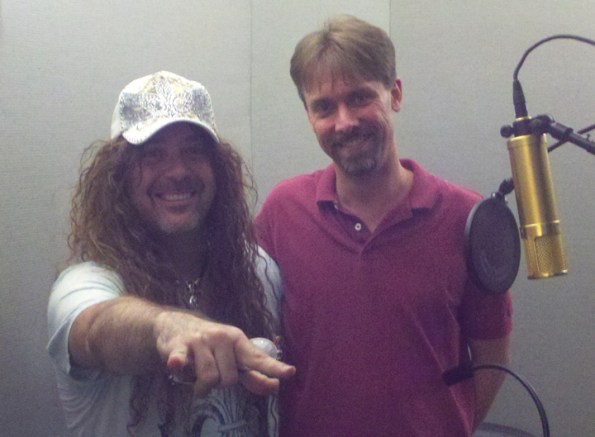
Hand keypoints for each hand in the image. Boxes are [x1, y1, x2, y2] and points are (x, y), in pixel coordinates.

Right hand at [154, 310, 294, 396]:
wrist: (175, 325)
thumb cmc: (209, 346)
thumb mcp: (232, 357)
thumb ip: (251, 374)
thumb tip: (274, 386)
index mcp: (238, 340)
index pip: (257, 358)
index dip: (273, 368)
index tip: (290, 372)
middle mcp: (222, 338)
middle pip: (229, 379)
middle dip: (220, 384)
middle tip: (212, 372)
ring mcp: (200, 341)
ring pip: (209, 379)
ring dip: (201, 387)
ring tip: (196, 378)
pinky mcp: (178, 346)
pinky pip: (181, 360)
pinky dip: (178, 364)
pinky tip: (176, 363)